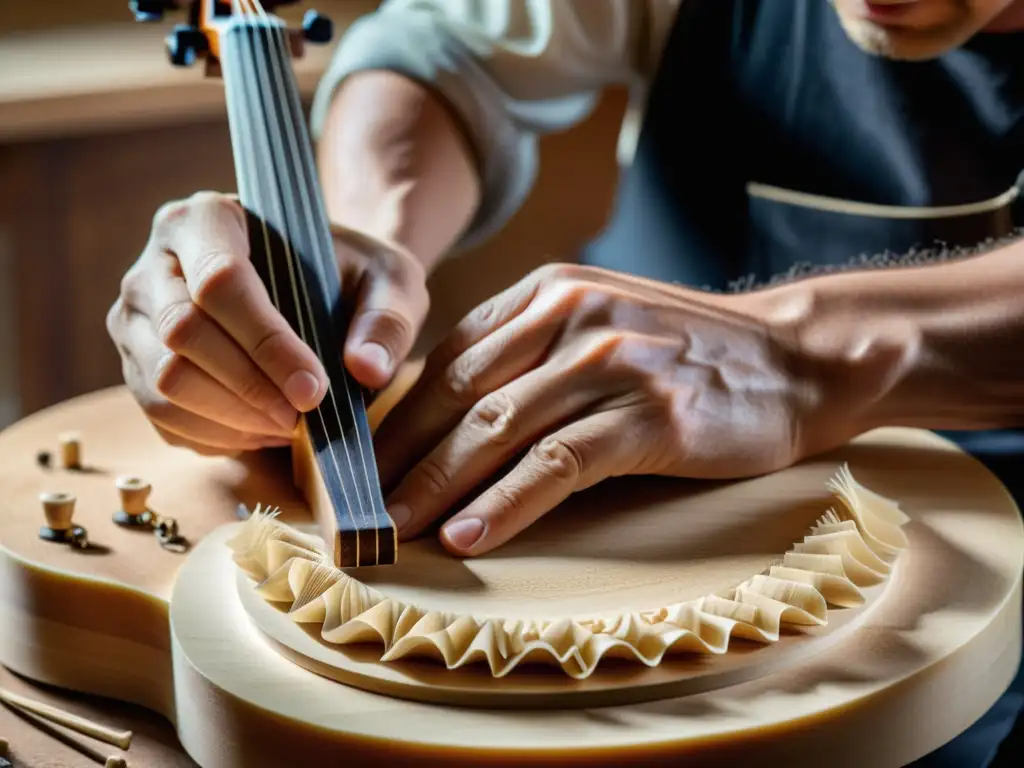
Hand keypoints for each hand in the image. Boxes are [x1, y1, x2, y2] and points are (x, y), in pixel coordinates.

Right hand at [107, 191, 428, 454]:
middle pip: (181, 332)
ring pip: (163, 380)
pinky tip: (262, 430)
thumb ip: (388, 318)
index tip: (315, 389)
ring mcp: (136, 317)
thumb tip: (366, 370)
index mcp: (208, 218)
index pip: (220, 280)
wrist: (318, 289)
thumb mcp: (390, 281)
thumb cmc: (350, 276)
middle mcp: (155, 262)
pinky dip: (215, 434)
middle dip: (249, 387)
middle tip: (303, 416)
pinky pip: (162, 415)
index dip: (267, 344)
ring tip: (289, 425)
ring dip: (231, 418)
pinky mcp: (135, 365)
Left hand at [373, 263, 853, 556]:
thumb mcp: (600, 325)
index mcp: (548, 293)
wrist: (794, 358)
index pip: (448, 359)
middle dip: (402, 458)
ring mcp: (611, 361)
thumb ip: (530, 352)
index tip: (363, 466)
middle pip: (459, 394)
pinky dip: (506, 503)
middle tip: (358, 509)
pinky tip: (468, 535)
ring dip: (437, 486)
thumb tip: (450, 414)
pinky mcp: (650, 413)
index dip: (397, 418)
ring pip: (497, 428)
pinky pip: (557, 463)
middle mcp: (570, 316)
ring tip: (395, 532)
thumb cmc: (688, 353)